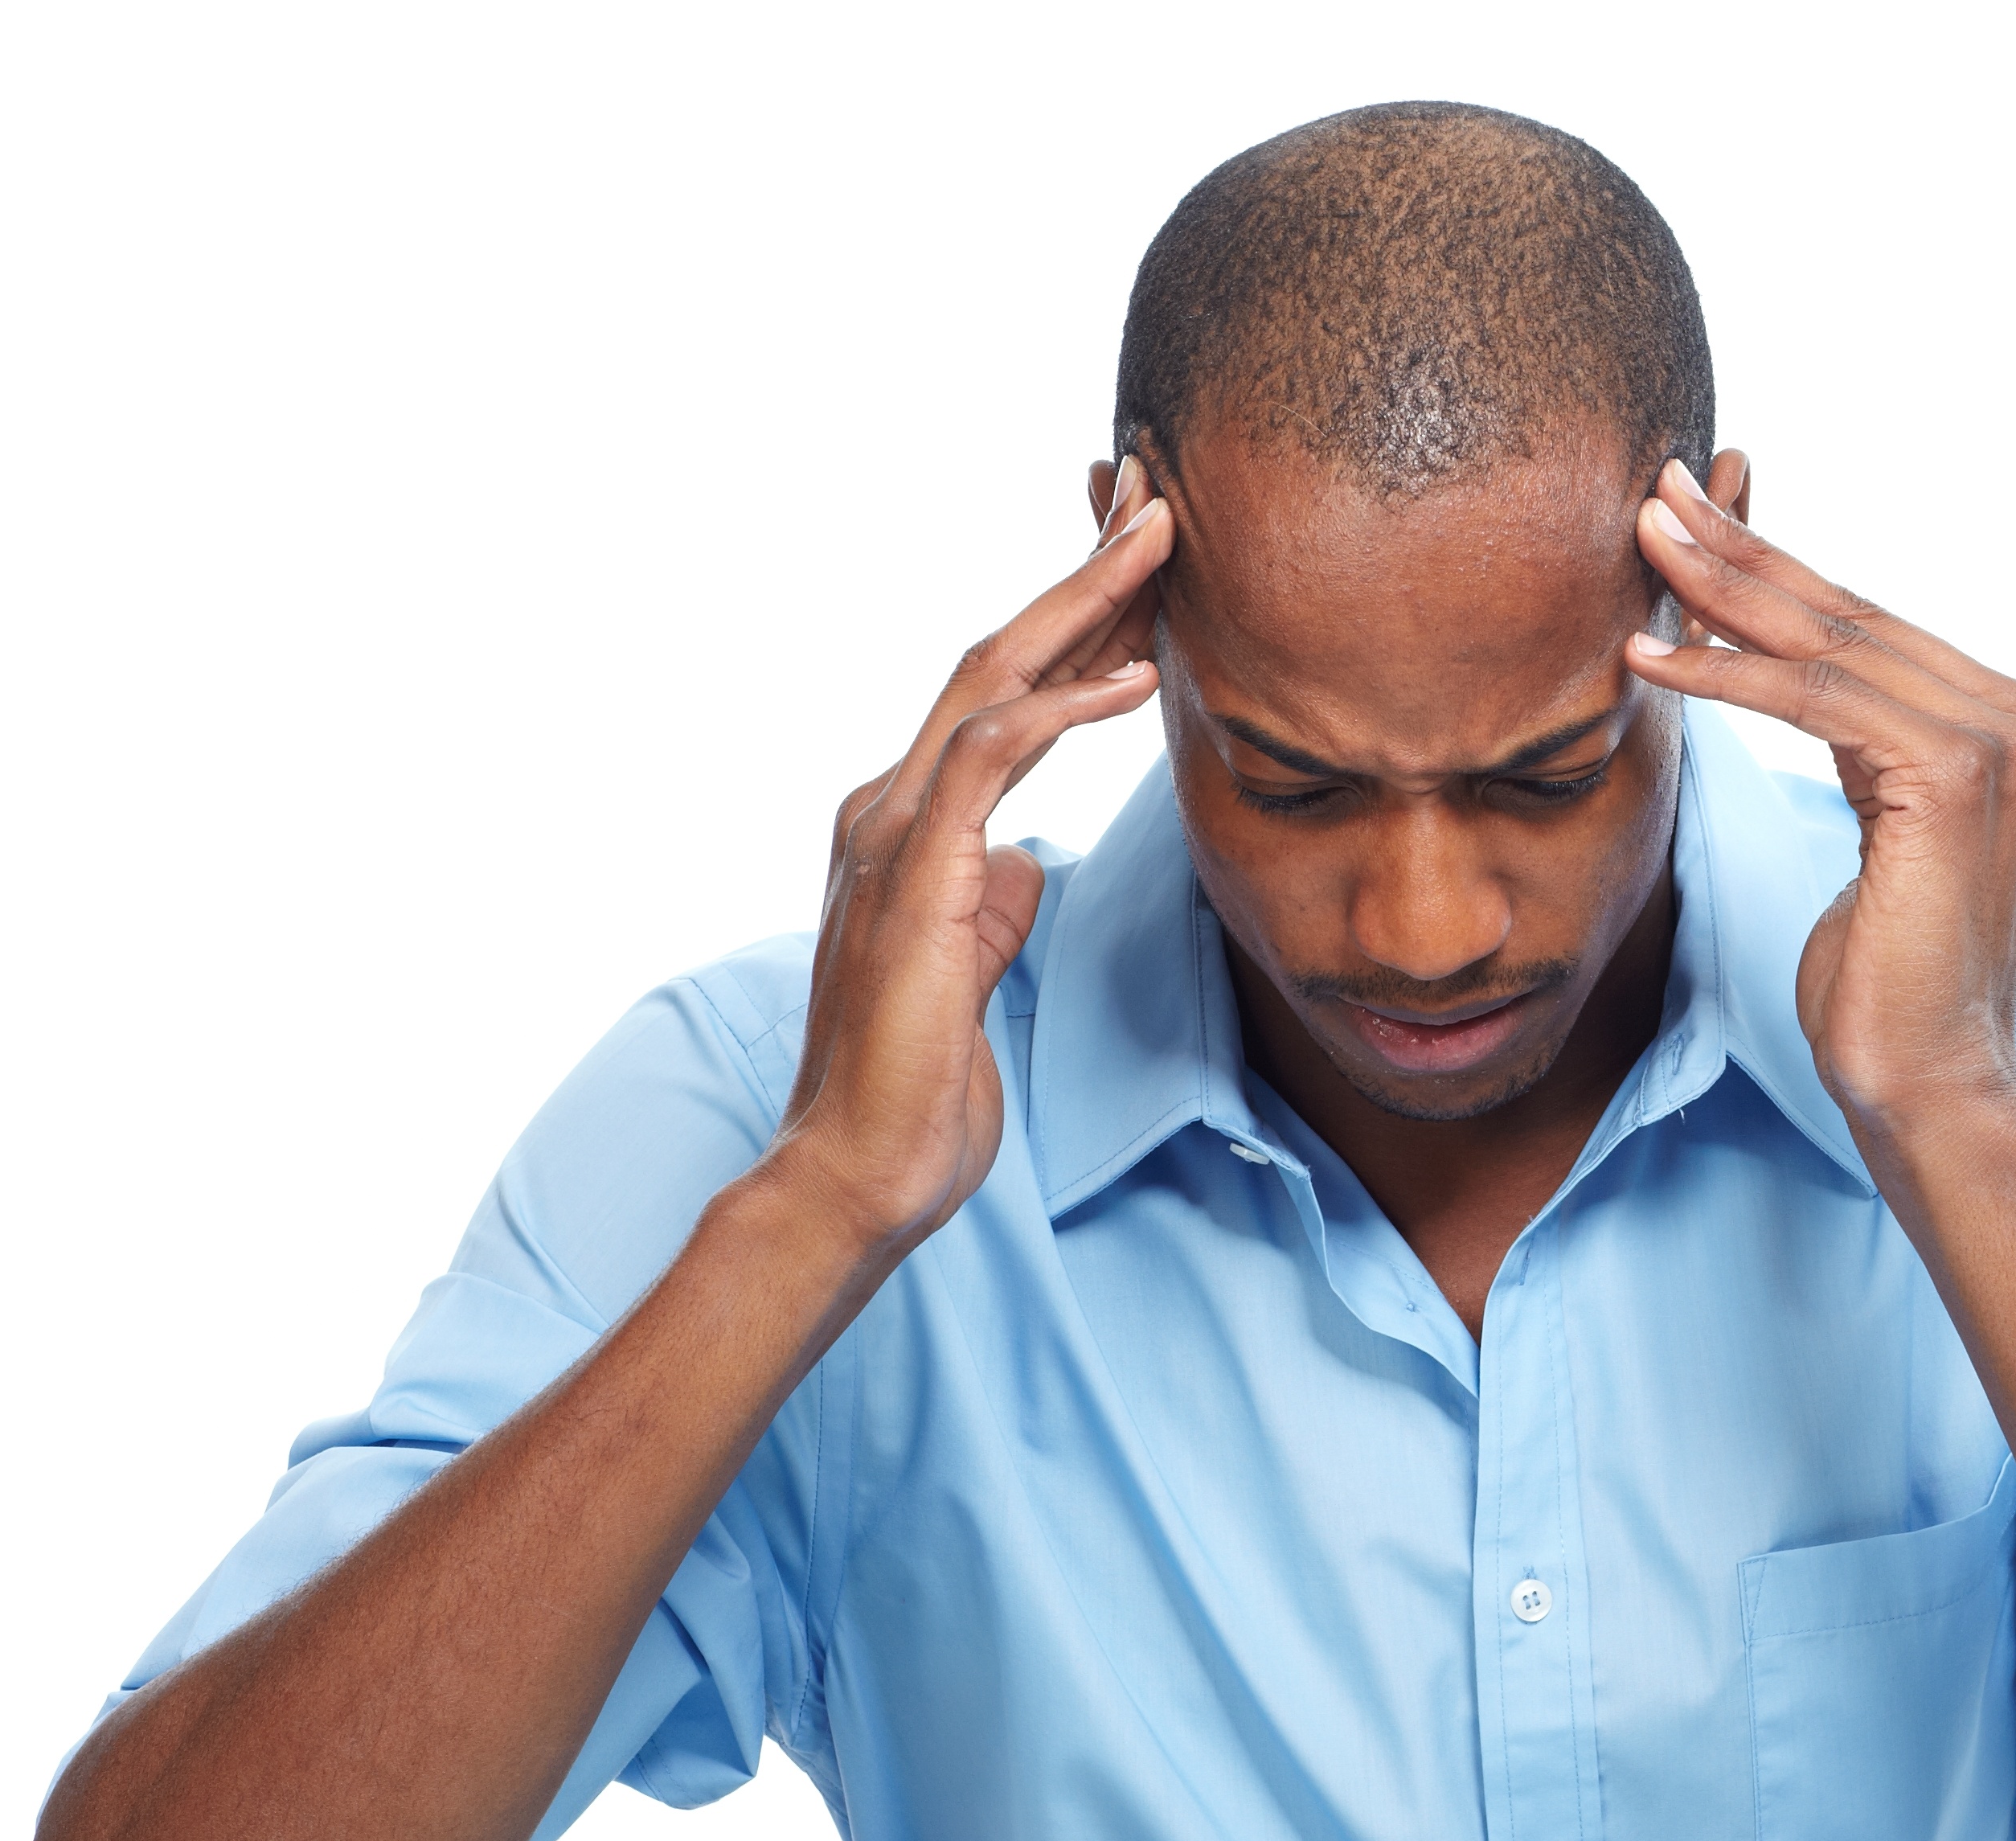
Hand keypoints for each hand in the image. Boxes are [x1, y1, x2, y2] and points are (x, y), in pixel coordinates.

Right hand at [768, 468, 1176, 1256]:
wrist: (857, 1170)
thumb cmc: (916, 1085)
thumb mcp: (974, 970)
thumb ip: (990, 904)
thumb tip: (1019, 868)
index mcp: (910, 825)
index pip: (1003, 693)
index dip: (1076, 621)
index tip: (1148, 561)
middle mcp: (890, 807)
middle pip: (997, 655)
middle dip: (1081, 572)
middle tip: (1157, 495)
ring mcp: (893, 834)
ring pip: (990, 679)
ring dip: (1080, 605)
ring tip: (1158, 542)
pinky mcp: (914, 875)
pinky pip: (990, 761)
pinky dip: (1061, 710)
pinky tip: (1130, 679)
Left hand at [1622, 461, 2015, 1149]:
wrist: (1930, 1087)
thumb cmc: (1886, 983)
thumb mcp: (1876, 830)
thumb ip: (1867, 742)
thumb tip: (1802, 673)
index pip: (1873, 630)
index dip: (1777, 569)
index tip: (1695, 519)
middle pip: (1853, 619)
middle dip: (1744, 551)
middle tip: (1657, 489)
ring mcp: (2004, 742)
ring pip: (1831, 647)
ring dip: (1722, 593)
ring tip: (1641, 543)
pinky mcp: (1956, 776)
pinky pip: (1815, 701)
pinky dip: (1725, 674)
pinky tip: (1648, 655)